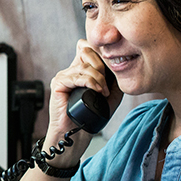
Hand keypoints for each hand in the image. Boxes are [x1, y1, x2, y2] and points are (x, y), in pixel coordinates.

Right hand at [42, 40, 121, 156]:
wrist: (76, 132)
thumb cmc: (91, 116)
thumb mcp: (109, 95)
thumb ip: (114, 81)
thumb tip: (121, 68)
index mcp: (82, 70)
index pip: (89, 48)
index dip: (102, 53)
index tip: (114, 66)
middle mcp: (71, 70)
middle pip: (87, 50)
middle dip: (102, 64)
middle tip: (107, 82)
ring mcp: (64, 76)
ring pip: (84, 65)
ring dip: (99, 78)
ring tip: (104, 92)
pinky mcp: (58, 83)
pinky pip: (77, 76)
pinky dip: (90, 82)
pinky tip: (97, 91)